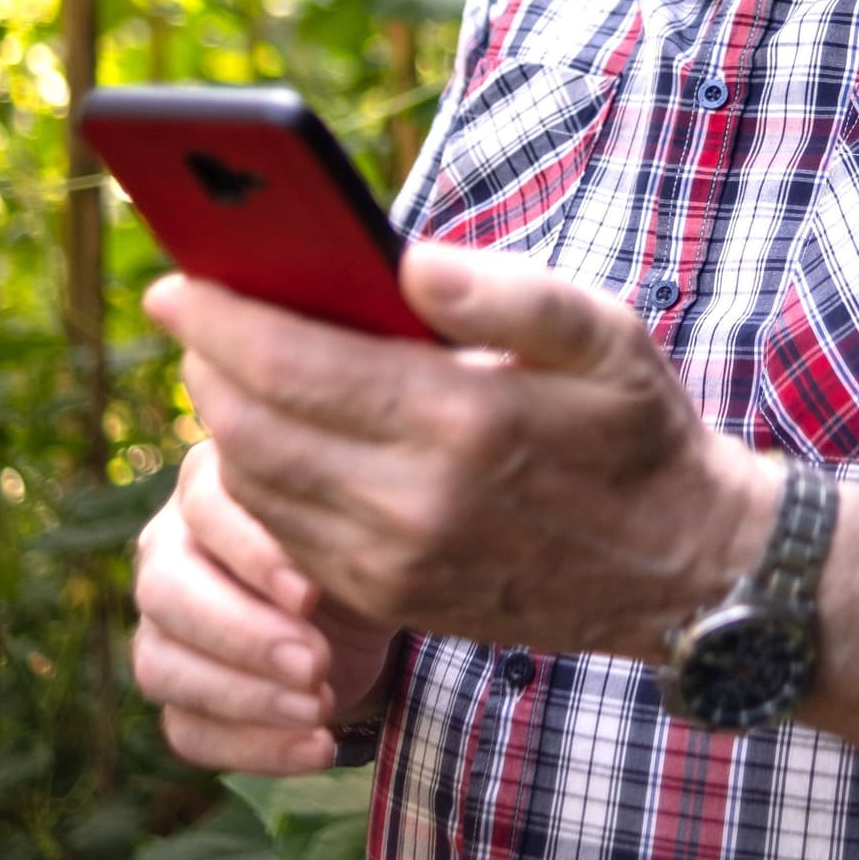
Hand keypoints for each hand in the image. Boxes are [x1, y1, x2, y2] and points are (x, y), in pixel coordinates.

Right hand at [131, 437, 398, 772]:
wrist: (362, 608)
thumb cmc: (353, 545)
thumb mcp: (352, 526)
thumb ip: (330, 521)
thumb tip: (319, 564)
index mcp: (207, 486)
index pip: (204, 507)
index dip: (251, 555)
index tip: (311, 596)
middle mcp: (167, 551)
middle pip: (165, 591)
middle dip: (243, 635)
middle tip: (314, 664)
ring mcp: (160, 627)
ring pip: (164, 666)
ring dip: (247, 697)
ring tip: (321, 707)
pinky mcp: (176, 693)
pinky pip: (188, 730)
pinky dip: (256, 747)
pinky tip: (319, 745)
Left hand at [143, 243, 777, 662]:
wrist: (681, 570)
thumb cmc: (639, 431)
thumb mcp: (607, 335)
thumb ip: (508, 292)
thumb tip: (407, 260)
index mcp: (465, 423)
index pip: (297, 367)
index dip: (224, 321)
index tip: (176, 281)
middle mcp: (415, 503)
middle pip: (254, 430)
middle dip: (207, 364)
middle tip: (194, 312)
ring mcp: (396, 563)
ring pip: (259, 487)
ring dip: (223, 419)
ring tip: (224, 361)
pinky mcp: (391, 599)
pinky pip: (286, 533)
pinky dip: (259, 475)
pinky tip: (271, 429)